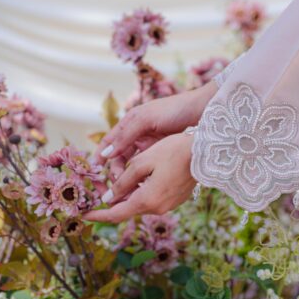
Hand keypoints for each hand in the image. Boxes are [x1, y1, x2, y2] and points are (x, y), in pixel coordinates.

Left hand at [85, 133, 194, 222]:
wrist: (205, 152)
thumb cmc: (173, 151)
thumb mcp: (142, 162)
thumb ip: (122, 182)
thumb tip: (108, 197)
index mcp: (147, 200)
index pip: (115, 214)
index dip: (98, 216)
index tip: (84, 215)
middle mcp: (157, 208)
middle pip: (127, 209)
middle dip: (110, 201)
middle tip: (96, 187)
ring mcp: (168, 206)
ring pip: (139, 203)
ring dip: (126, 194)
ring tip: (115, 179)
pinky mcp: (175, 199)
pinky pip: (151, 199)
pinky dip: (140, 192)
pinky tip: (137, 178)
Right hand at [96, 82, 215, 178]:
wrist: (203, 110)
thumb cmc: (174, 110)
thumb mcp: (146, 120)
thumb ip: (126, 136)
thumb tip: (105, 154)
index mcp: (130, 123)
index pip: (108, 142)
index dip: (99, 156)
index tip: (95, 172)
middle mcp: (137, 135)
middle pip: (118, 157)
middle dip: (115, 171)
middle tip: (116, 185)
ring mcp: (150, 145)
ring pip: (132, 164)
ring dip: (128, 176)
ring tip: (129, 188)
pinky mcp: (162, 154)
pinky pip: (146, 167)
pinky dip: (142, 176)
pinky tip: (142, 185)